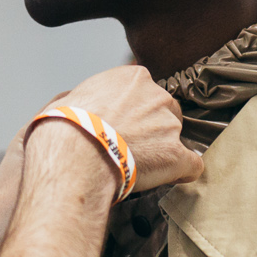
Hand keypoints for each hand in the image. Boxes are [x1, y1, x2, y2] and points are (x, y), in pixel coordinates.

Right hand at [45, 65, 201, 192]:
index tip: (124, 126)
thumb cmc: (65, 127)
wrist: (73, 153)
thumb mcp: (73, 96)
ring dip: (162, 152)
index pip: (147, 92)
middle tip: (131, 148)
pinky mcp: (176, 155)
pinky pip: (191, 165)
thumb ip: (92, 96)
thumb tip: (84, 104)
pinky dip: (182, 173)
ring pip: (176, 139)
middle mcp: (157, 95)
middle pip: (167, 112)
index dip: (136, 112)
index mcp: (134, 77)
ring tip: (138, 168)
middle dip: (154, 129)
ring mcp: (169, 125)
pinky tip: (170, 179)